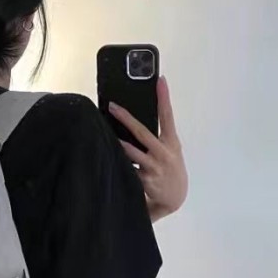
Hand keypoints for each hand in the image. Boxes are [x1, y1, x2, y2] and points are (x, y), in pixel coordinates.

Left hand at [109, 77, 187, 221]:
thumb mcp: (170, 149)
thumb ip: (156, 136)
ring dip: (116, 144)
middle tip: (112, 106)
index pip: (167, 115)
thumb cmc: (169, 167)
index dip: (164, 97)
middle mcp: (163, 153)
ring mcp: (153, 167)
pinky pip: (127, 168)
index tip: (160, 80)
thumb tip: (133, 120)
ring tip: (103, 133)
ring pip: (130, 152)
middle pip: (142, 132)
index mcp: (171, 142)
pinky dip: (116, 162)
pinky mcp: (144, 181)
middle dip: (126, 118)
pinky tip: (107, 157)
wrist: (175, 198)